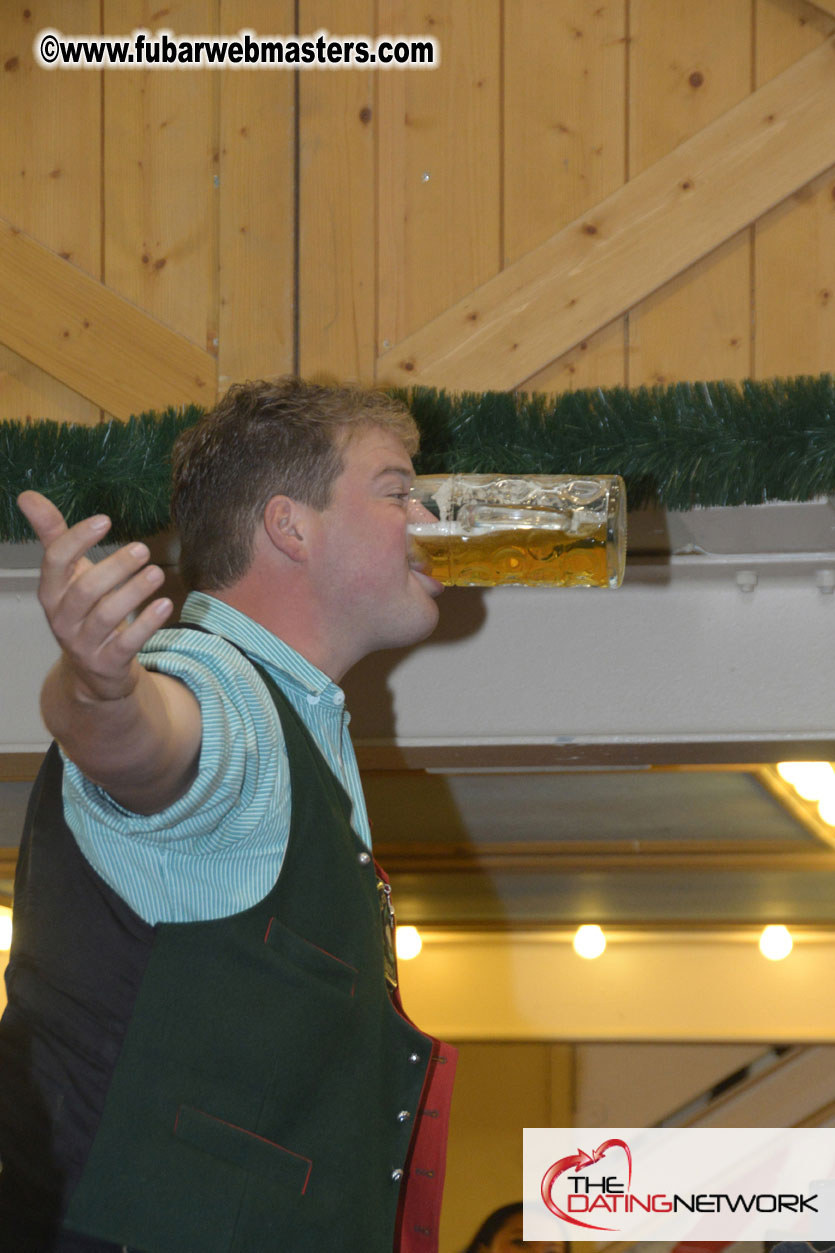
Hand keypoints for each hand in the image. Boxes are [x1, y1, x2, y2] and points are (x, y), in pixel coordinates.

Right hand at [18, 491, 173, 702]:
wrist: (94, 670)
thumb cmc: (83, 610)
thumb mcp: (67, 575)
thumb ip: (53, 536)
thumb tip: (27, 496)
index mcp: (50, 591)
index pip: (55, 561)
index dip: (78, 539)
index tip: (105, 520)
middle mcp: (62, 618)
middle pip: (85, 590)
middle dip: (115, 567)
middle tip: (142, 549)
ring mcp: (84, 643)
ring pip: (107, 615)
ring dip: (134, 592)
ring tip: (157, 572)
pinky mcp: (108, 662)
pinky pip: (127, 643)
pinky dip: (147, 623)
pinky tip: (165, 603)